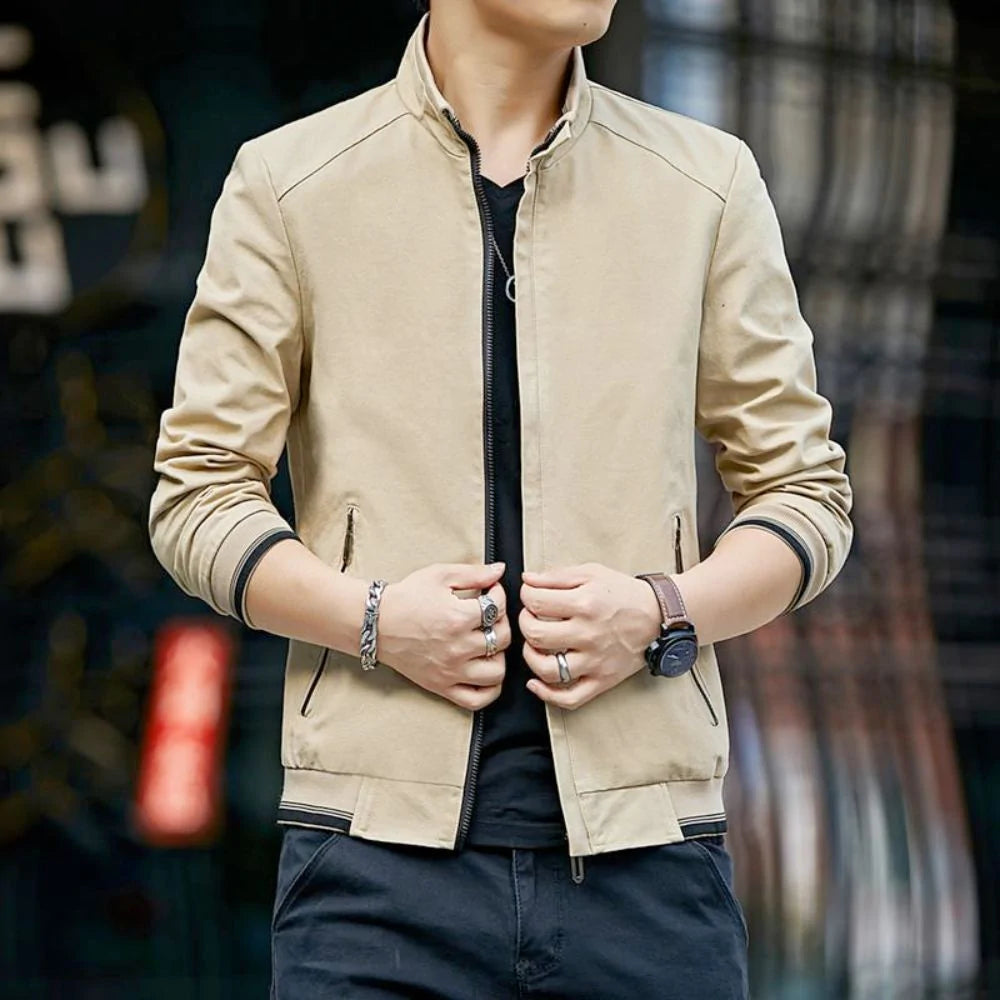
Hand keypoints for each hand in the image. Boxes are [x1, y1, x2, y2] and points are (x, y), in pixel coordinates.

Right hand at [377, 561, 510, 709]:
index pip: (499, 608)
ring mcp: (451, 671)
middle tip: (490, 615)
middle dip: (502, 621)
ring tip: (488, 643)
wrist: (375, 623)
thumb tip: (500, 570)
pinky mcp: (442, 686)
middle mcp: (458, 647)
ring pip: (497, 672)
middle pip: (503, 638)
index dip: (500, 595)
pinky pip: (477, 699)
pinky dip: (489, 689)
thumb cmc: (405, 598)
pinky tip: (485, 671)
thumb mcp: (439, 576)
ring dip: (499, 656)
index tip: (491, 592)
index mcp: (458, 618)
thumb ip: (474, 573)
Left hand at [519, 562, 661, 709]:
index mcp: (585, 603)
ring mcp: (595, 661)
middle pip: (536, 635)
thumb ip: (556, 576)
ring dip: (530, 657)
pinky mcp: (602, 680)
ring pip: (547, 669)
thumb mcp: (592, 573)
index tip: (530, 595)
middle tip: (531, 617)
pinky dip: (547, 694)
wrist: (659, 616)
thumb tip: (526, 580)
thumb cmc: (624, 594)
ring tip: (533, 646)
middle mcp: (588, 634)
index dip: (525, 596)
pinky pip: (570, 698)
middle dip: (524, 623)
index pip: (536, 602)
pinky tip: (535, 683)